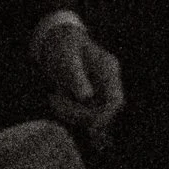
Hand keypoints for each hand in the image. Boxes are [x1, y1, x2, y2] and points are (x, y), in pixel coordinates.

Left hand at [34, 15, 124, 143]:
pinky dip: (69, 112)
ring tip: (53, 98)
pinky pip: (84, 113)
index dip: (105, 116)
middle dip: (80, 114)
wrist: (58, 41)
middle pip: (103, 112)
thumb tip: (87, 97)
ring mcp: (100, 90)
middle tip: (55, 102)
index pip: (115, 100)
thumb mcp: (67, 59)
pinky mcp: (91, 98)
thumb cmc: (63, 46)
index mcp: (108, 69)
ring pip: (92, 115)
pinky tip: (56, 100)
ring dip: (71, 113)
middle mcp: (109, 81)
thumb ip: (77, 77)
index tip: (89, 128)